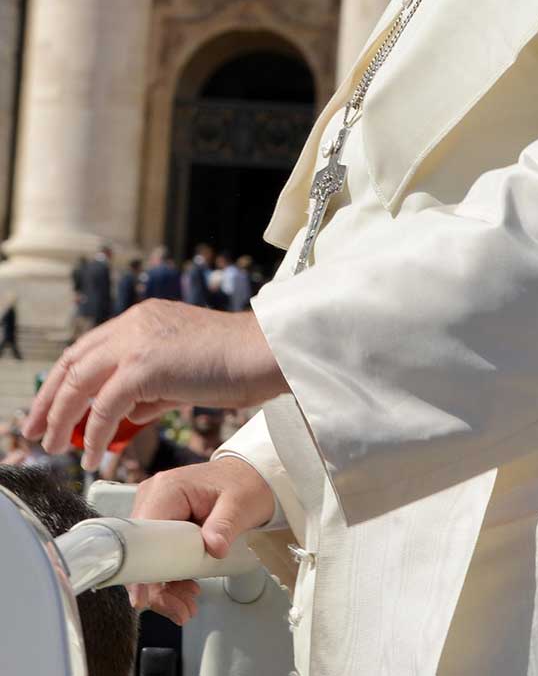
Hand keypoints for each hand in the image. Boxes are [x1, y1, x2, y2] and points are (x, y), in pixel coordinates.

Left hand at [21, 302, 287, 469]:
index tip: (50, 408)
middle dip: (48, 400)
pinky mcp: (145, 364)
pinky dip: (93, 434)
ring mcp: (138, 340)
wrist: (265, 353)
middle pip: (73, 361)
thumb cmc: (237, 364)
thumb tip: (124, 414)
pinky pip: (104, 406)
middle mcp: (135, 323)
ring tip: (56, 448)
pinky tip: (93, 455)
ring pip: (80, 382)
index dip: (64, 381)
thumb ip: (150, 390)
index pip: (88, 349)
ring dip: (62, 419)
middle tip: (35, 430)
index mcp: (143, 319)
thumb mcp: (183, 374)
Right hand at [127, 457, 275, 624]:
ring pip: (149, 560)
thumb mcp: (240, 504)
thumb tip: (213, 548)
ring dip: (166, 587)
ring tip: (187, 606)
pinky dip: (171, 578)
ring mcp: (158, 512)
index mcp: (167, 490)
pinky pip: (160, 557)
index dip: (141, 569)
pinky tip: (186, 591)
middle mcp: (154, 499)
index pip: (143, 535)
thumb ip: (225, 525)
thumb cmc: (244, 484)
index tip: (145, 597)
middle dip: (158, 586)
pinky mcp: (164, 526)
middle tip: (181, 609)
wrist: (250, 477)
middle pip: (143, 553)